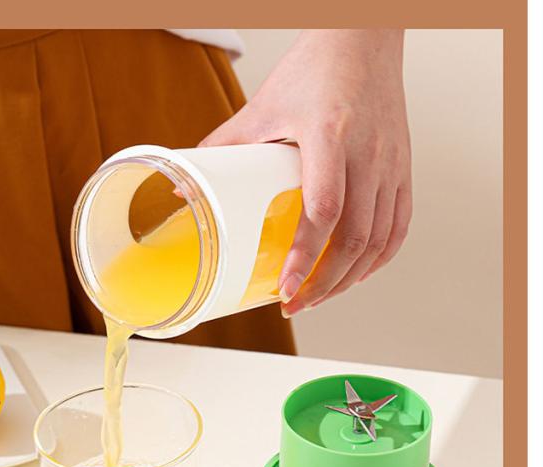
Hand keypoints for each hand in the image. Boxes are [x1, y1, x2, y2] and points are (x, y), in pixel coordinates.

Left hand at [200, 29, 411, 316]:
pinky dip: (379, 259)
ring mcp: (391, 164)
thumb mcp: (262, 105)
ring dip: (350, 279)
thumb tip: (186, 188)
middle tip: (296, 303)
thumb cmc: (314, 68)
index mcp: (330, 136)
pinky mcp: (403, 169)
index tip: (286, 286)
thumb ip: (224, 145)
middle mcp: (367, 154)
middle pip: (354, 239)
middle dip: (324, 283)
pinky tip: (358, 274)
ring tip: (320, 297)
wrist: (364, 39)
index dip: (305, 256)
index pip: (323, 211)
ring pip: (378, 240)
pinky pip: (399, 226)